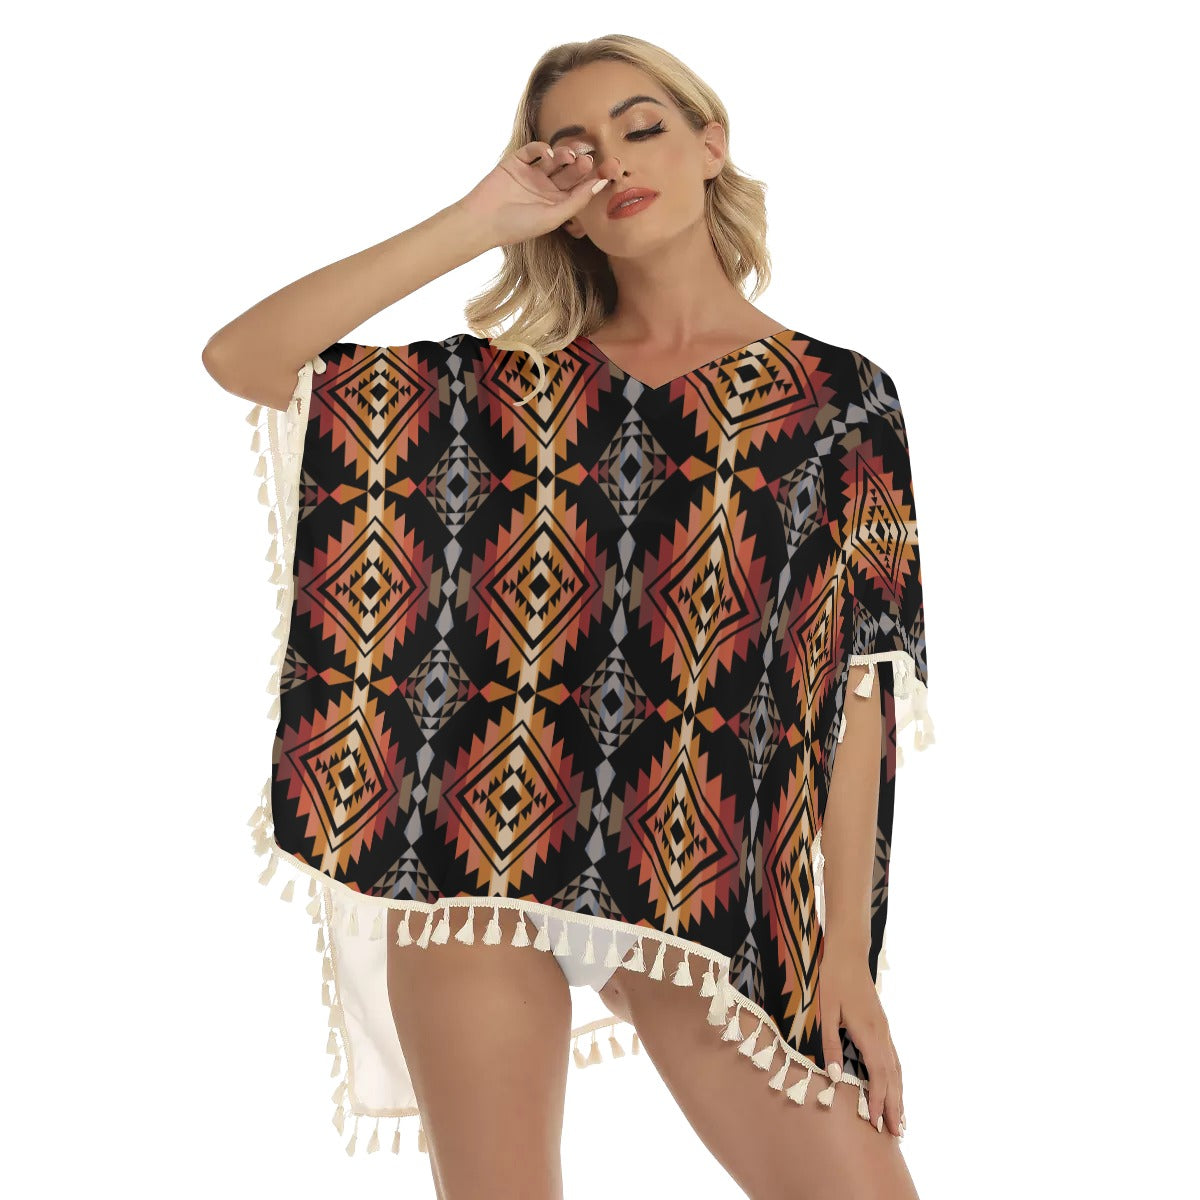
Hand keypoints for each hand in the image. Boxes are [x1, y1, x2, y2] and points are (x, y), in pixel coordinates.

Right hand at [455, 139, 616, 248]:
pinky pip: (534, 150)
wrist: (483, 221)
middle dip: (579, 165)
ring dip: (564, 154)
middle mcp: (546, 188)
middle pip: (569, 172)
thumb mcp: (553, 217)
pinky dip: (543, 148)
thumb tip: (601, 184)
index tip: (608, 170)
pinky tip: (548, 155)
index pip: (579, 188)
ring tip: (568, 156)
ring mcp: (531, 174)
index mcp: (557, 204)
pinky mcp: (517, 162)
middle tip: (587, 160)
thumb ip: (577, 201)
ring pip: (554, 159)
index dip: (593, 179)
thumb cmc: (518, 226)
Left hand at [819, 945, 905, 1135]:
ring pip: (896, 1069)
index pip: (878, 1075)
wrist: (848, 953)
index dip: (878, 1101)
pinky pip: (894, 1058)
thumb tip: (836, 1076)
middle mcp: (881, 1034)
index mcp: (868, 1032)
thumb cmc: (833, 980)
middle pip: (893, 1077)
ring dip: (899, 1096)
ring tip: (901, 1121)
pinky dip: (897, 1079)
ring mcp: (884, 1030)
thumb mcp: (826, 1011)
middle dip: (894, 1106)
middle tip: (897, 1134)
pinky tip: (896, 1088)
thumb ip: (831, 1043)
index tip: (877, 1123)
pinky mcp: (882, 1026)